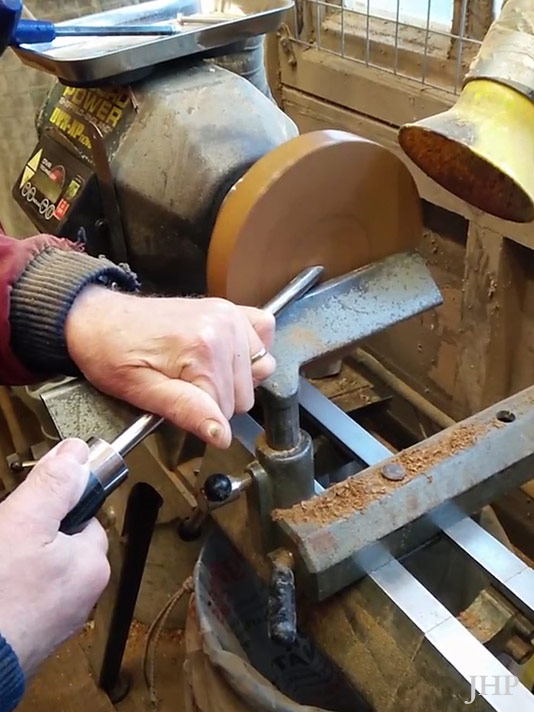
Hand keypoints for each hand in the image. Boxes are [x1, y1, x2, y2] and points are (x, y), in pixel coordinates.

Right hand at [0, 439, 109, 675]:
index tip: (25, 512)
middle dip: (32, 536)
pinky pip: (25, 600)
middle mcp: (84, 596)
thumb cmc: (0, 593)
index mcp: (92, 566)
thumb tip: (79, 451)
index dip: (54, 508)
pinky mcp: (31, 641)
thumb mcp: (25, 523)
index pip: (83, 519)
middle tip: (3, 541)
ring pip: (40, 573)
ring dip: (17, 562)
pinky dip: (11, 590)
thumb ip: (54, 486)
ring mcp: (56, 622)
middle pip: (59, 546)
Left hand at [65, 289, 275, 448]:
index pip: (225, 410)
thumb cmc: (110, 352)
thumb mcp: (139, 391)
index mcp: (202, 349)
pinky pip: (264, 331)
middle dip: (215, 400)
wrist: (98, 318)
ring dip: (233, 378)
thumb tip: (220, 433)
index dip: (200, 417)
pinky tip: (225, 356)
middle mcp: (224, 328)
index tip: (176, 405)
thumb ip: (185, 411)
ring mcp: (229, 315)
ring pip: (259, 371)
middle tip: (183, 386)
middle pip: (244, 395)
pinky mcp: (230, 309)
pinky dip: (250, 349)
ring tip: (198, 371)